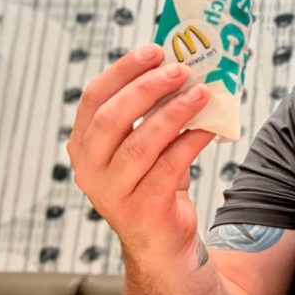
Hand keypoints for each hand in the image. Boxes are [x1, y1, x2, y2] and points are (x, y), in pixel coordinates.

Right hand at [67, 44, 214, 265]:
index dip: (123, 71)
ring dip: (174, 113)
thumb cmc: (155, 185)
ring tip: (202, 93)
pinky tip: (209, 127)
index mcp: (84, 146)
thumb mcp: (146, 147)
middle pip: (113, 118)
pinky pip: (169, 167)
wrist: (163, 244)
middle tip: (181, 69)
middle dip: (148, 88)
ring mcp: (113, 193)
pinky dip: (191, 143)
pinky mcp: (143, 210)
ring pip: (141, 143)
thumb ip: (154, 114)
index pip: (94, 99)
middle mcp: (91, 169)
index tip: (155, 50)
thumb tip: (184, 69)